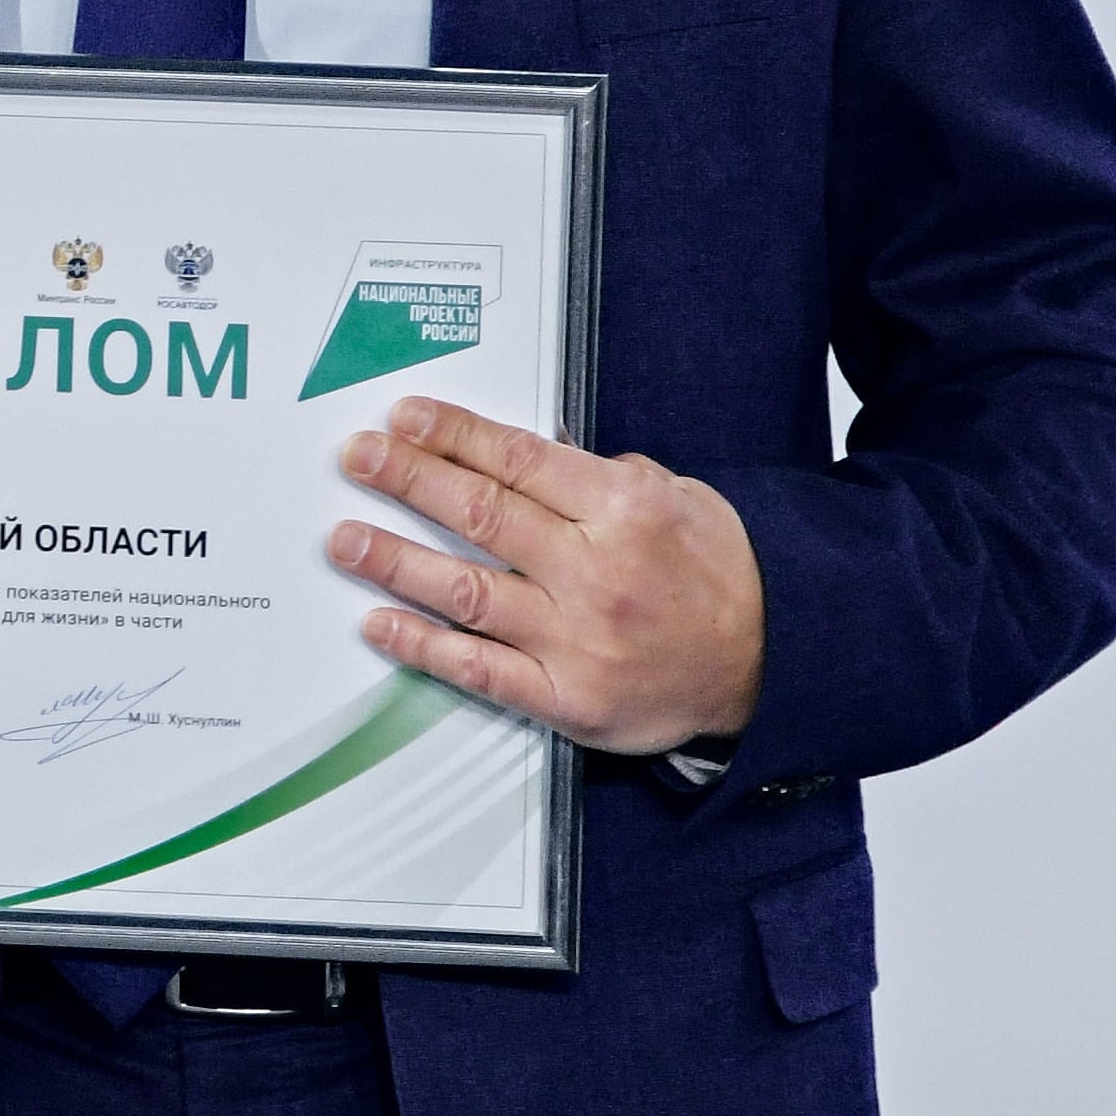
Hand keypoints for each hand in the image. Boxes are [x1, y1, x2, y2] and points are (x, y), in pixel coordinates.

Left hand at [326, 396, 767, 757]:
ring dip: (394, 560)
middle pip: (480, 514)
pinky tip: (380, 623)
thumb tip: (529, 449)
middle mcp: (595, 571)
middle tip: (357, 458)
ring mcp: (575, 638)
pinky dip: (422, 644)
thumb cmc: (720, 576)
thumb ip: (603, 474)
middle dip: (407, 479)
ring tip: (345, 539)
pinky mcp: (564, 697)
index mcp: (624, 509)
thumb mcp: (680, 498)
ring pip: (465, 589)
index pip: (517, 459)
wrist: (771, 665)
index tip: (404, 418)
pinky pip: (477, 668)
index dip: (451, 434)